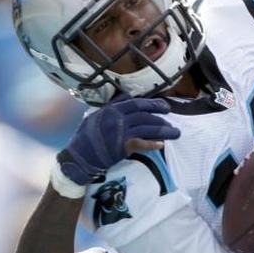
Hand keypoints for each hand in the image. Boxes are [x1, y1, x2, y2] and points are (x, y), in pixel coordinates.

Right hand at [52, 93, 180, 196]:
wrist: (79, 157)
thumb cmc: (86, 137)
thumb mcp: (96, 116)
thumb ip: (113, 106)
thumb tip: (128, 96)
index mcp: (111, 110)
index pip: (136, 103)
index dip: (152, 104)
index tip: (164, 106)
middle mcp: (117, 119)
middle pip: (144, 115)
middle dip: (160, 116)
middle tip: (171, 119)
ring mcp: (120, 133)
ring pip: (146, 128)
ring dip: (162, 131)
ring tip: (174, 133)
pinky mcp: (122, 147)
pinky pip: (142, 143)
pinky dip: (152, 144)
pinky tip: (161, 144)